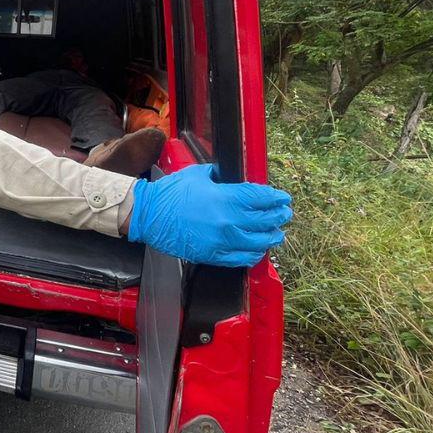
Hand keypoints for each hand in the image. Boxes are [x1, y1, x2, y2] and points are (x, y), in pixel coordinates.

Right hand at [126, 164, 291, 266]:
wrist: (148, 215)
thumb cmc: (170, 194)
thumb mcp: (198, 174)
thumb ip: (220, 176)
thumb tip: (233, 178)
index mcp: (226, 198)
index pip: (261, 198)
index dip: (276, 198)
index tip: (283, 198)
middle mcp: (228, 221)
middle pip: (265, 221)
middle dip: (279, 216)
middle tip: (284, 213)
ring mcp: (222, 241)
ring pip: (259, 243)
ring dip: (271, 237)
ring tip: (276, 233)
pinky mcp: (213, 255)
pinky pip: (242, 258)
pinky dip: (254, 254)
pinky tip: (258, 250)